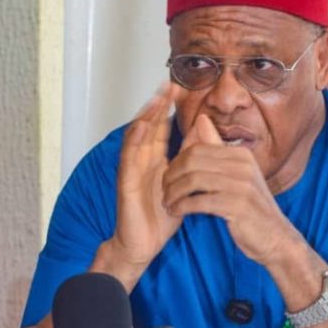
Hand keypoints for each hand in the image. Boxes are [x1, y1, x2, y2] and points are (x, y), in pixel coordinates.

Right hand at [109, 83, 183, 271]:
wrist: (142, 244)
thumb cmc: (159, 218)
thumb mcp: (182, 185)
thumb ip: (189, 159)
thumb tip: (202, 135)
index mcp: (156, 161)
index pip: (162, 127)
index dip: (170, 108)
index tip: (181, 88)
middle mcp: (142, 161)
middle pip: (149, 125)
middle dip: (158, 104)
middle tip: (170, 83)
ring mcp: (131, 169)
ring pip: (137, 135)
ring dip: (146, 115)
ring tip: (157, 97)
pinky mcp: (125, 181)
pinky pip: (128, 156)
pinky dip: (134, 140)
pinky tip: (143, 126)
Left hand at [162, 114, 301, 265]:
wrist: (275, 238)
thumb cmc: (251, 208)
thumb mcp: (237, 175)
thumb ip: (217, 149)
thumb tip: (201, 119)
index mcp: (240, 155)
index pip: (197, 149)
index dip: (176, 163)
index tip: (167, 179)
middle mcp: (242, 165)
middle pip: (192, 162)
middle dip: (171, 177)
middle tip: (163, 191)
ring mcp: (242, 185)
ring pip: (193, 181)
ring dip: (174, 193)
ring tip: (167, 204)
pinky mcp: (238, 206)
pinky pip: (200, 202)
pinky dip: (182, 207)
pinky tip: (175, 212)